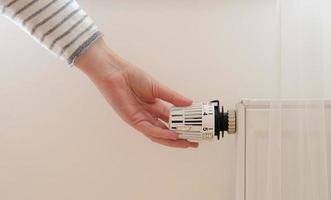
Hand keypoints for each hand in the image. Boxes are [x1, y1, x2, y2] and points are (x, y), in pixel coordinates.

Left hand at [75, 39, 198, 147]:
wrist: (115, 72)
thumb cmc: (132, 76)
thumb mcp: (157, 88)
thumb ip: (173, 97)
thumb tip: (190, 103)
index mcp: (154, 107)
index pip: (171, 120)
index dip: (184, 126)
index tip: (197, 130)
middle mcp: (148, 115)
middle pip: (166, 131)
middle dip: (180, 138)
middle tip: (194, 143)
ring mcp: (140, 119)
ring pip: (158, 134)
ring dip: (172, 140)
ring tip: (186, 143)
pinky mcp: (132, 120)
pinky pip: (148, 129)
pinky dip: (160, 133)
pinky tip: (172, 135)